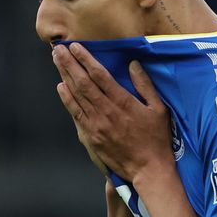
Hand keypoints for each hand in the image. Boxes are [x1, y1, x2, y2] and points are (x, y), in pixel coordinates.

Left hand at [52, 43, 174, 181]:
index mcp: (123, 102)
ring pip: (76, 96)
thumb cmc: (157, 138)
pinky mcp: (91, 136)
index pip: (99, 75)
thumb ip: (145, 85)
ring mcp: (97, 124)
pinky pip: (76, 114)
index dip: (85, 59)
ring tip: (57, 61)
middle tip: (59, 50)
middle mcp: (106, 111)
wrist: (148, 169)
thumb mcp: (159, 109)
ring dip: (65, 76)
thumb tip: (133, 64)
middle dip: (70, 64)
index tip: (75, 47)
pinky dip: (67, 99)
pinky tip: (60, 87)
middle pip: (83, 83)